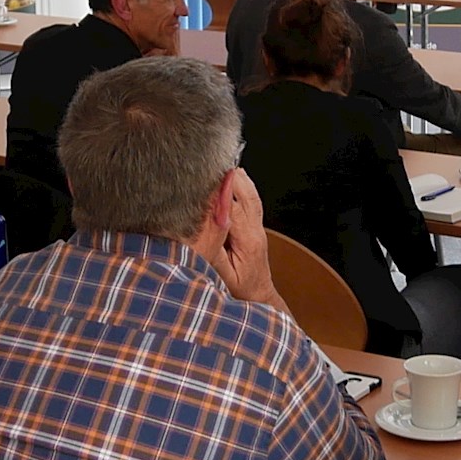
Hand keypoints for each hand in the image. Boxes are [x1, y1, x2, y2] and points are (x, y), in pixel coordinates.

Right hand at [197, 168, 278, 308]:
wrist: (258, 299)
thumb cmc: (239, 292)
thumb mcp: (222, 276)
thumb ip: (212, 248)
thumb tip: (204, 222)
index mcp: (248, 241)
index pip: (233, 206)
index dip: (217, 189)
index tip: (202, 176)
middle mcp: (256, 230)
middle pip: (244, 192)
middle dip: (226, 175)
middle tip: (206, 160)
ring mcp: (258, 226)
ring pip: (250, 191)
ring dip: (234, 176)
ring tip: (216, 161)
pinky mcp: (255, 225)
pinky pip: (250, 197)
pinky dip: (239, 183)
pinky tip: (228, 174)